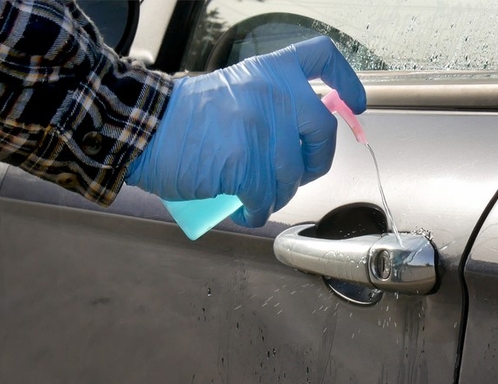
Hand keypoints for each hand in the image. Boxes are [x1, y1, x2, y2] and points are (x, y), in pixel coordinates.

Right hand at [125, 36, 365, 226]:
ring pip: (294, 174)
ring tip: (257, 194)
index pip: (322, 59)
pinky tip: (244, 208)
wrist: (143, 127)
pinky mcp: (245, 165)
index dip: (346, 81)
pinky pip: (266, 199)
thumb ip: (271, 102)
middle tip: (299, 173)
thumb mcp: (235, 89)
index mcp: (271, 70)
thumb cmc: (184, 115)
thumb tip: (299, 136)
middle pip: (323, 131)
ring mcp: (261, 129)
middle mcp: (273, 94)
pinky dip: (257, 211)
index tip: (355, 103)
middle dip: (318, 161)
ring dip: (279, 193)